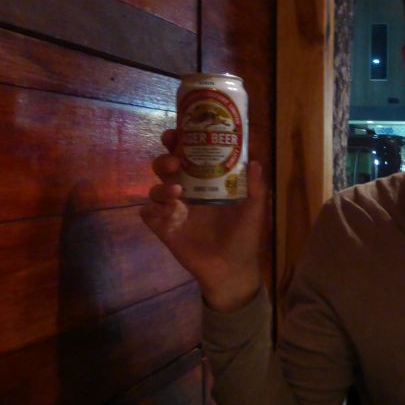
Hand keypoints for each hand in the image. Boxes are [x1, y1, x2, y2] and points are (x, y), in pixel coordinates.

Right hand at [140, 129, 267, 310]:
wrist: (232, 270)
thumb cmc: (244, 238)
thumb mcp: (254, 211)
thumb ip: (255, 188)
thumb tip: (255, 161)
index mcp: (206, 184)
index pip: (187, 156)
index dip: (179, 143)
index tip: (177, 133)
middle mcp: (187, 193)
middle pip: (165, 168)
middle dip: (164, 160)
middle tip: (174, 160)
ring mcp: (174, 211)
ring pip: (154, 189)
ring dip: (161, 185)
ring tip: (177, 190)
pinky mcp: (165, 230)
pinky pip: (148, 214)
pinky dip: (153, 210)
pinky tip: (168, 212)